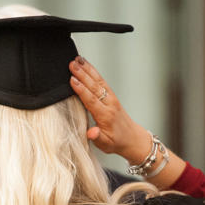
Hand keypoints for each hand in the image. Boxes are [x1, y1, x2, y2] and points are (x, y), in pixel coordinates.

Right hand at [68, 56, 185, 187]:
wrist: (132, 138)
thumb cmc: (116, 142)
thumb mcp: (106, 145)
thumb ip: (97, 138)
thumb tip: (91, 133)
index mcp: (106, 115)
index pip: (92, 100)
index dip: (81, 90)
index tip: (72, 80)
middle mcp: (109, 104)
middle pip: (94, 86)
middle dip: (82, 74)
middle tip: (71, 64)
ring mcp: (111, 98)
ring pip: (98, 81)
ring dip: (87, 69)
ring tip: (77, 60)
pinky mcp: (111, 95)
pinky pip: (101, 81)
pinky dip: (93, 71)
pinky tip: (85, 64)